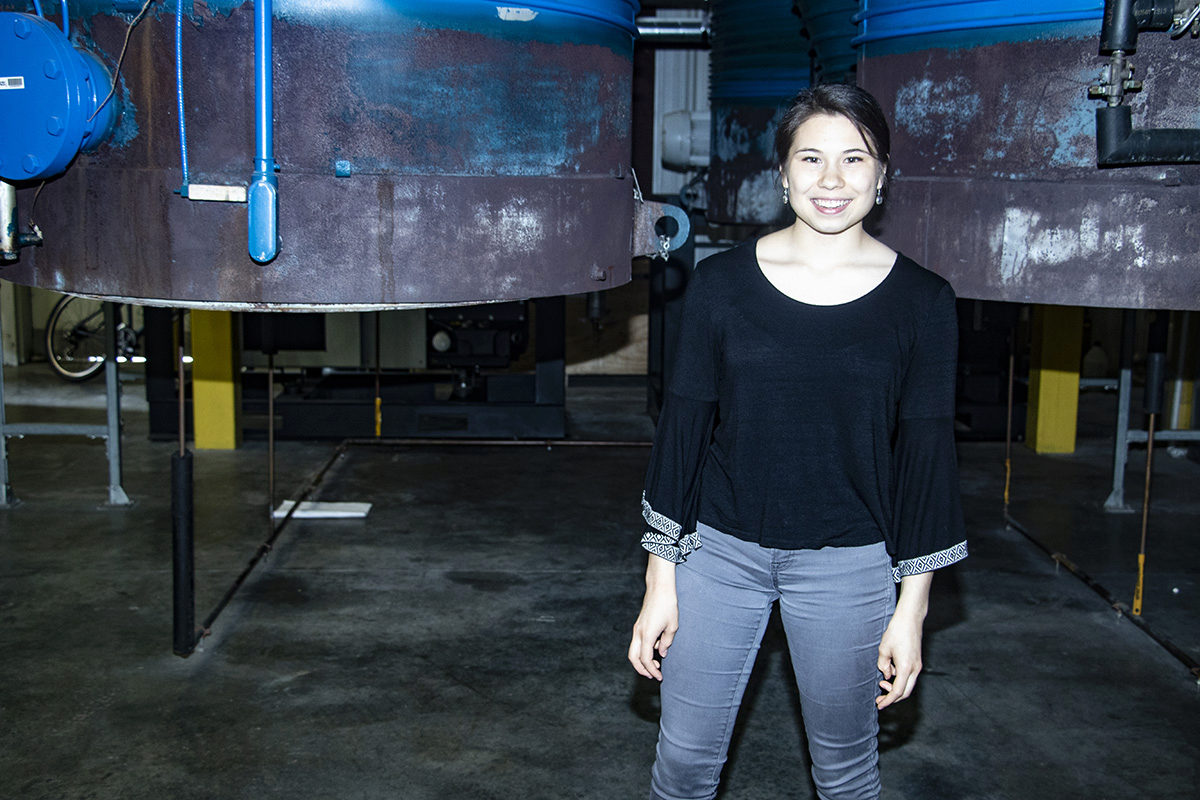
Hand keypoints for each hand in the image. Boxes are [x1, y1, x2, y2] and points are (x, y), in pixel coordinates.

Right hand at [628, 556, 677, 680]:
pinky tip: (656, 649)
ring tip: (655, 665)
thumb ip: (667, 642)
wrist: (659, 587)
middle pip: (633, 658)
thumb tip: (663, 653)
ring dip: (642, 661)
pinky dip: (643, 651)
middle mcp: (638, 633)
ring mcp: (637, 629)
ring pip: (633, 651)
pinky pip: (637, 643)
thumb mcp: (672, 626)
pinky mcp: (638, 625)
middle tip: (653, 675)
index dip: (652, 671)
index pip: (646, 660)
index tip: (660, 677)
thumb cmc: (668, 605)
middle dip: (642, 670)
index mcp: (647, 635)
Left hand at [876, 610, 922, 707]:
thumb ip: (883, 665)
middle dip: (892, 698)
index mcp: (906, 668)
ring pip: (908, 685)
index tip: (879, 704)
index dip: (888, 700)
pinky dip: (899, 679)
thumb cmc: (896, 631)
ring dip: (895, 687)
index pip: (897, 691)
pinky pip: (909, 676)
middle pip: (906, 692)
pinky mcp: (917, 661)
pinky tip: (890, 671)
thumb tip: (886, 675)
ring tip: (882, 682)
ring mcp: (918, 665)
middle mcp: (915, 669)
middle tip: (879, 698)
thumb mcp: (883, 649)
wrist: (910, 619)